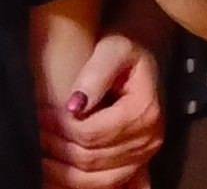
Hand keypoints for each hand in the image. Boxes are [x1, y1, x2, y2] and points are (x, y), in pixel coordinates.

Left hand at [39, 35, 162, 188]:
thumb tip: (74, 107)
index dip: (62, 127)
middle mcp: (149, 138)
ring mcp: (145, 154)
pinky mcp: (138, 163)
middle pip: (91, 159)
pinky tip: (60, 171)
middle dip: (58, 147)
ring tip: (43, 150)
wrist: (143, 56)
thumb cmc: (126, 50)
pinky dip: (79, 182)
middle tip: (38, 129)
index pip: (92, 133)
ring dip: (63, 170)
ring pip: (95, 179)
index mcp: (144, 110)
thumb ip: (95, 75)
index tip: (43, 113)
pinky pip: (106, 184)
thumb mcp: (112, 49)